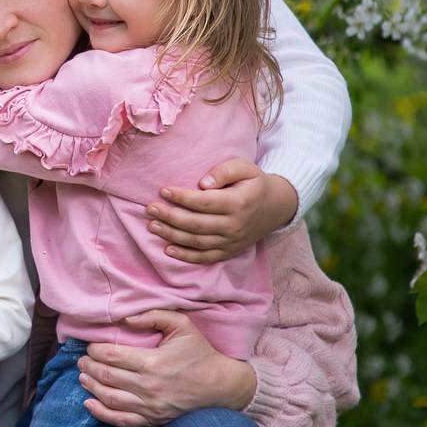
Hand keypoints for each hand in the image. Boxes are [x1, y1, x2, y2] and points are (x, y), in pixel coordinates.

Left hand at [78, 310, 257, 426]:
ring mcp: (150, 406)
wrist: (221, 386)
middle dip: (88, 367)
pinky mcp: (153, 419)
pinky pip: (121, 421)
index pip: (111, 356)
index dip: (94, 350)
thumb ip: (153, 316)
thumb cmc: (199, 353)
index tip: (90, 346)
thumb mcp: (182, 325)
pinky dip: (101, 413)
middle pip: (106, 376)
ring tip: (82, 377)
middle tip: (81, 361)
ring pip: (109, 398)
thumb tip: (124, 319)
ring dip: (90, 386)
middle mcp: (148, 386)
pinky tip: (89, 403)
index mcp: (153, 361)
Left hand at [146, 158, 297, 262]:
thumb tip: (203, 183)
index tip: (163, 190)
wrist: (275, 208)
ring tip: (152, 225)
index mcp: (239, 203)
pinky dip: (186, 256)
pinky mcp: (229, 251)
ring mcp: (232, 241)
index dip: (182, 198)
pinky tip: (167, 249)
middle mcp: (235, 225)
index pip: (205, 203)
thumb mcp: (246, 168)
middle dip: (171, 217)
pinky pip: (205, 258)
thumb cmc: (254, 184)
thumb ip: (225, 170)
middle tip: (151, 209)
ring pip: (197, 242)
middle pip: (197, 224)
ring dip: (172, 235)